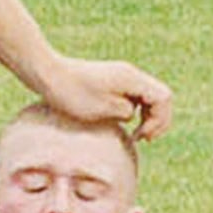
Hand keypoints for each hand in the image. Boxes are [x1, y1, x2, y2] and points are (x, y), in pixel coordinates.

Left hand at [44, 57, 173, 140]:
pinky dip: (136, 111)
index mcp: (131, 78)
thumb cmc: (72, 94)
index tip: (143, 135)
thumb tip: (132, 114)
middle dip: (157, 120)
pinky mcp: (112, 81)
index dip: (160, 120)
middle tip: (143, 138)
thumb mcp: (103, 109)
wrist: (48, 74)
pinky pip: (134, 97)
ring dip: (147, 116)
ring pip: (148, 97)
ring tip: (137, 135)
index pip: (163, 98)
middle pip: (160, 97)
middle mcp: (130, 74)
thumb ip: (126, 112)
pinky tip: (124, 123)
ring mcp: (121, 76)